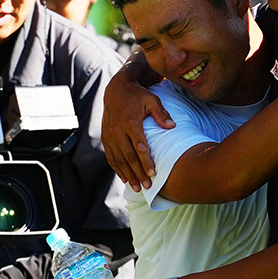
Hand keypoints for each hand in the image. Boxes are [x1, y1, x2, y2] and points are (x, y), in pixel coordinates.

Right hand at [101, 67, 173, 191]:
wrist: (116, 89)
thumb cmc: (137, 95)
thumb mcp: (152, 100)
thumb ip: (161, 114)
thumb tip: (172, 127)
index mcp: (130, 122)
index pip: (139, 146)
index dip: (146, 161)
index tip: (153, 173)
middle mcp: (117, 130)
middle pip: (128, 156)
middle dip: (138, 173)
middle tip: (147, 186)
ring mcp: (109, 135)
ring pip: (119, 159)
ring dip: (128, 175)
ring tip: (137, 188)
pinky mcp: (105, 138)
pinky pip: (110, 157)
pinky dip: (117, 169)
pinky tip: (124, 179)